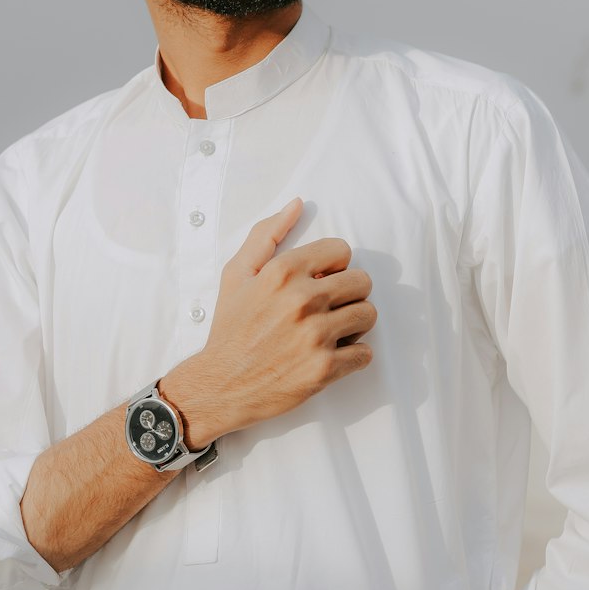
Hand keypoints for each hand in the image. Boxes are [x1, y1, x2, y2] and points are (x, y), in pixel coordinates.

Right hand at [162, 198, 376, 445]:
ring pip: (368, 315)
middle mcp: (302, 300)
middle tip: (330, 307)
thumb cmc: (230, 328)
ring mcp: (315, 336)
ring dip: (355, 323)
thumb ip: (267, 234)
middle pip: (362, 281)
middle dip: (349, 293)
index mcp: (283, 272)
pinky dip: (354, 356)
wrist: (220, 384)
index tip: (322, 281)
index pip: (342, 250)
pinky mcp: (324, 369)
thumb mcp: (237, 274)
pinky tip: (332, 355)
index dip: (334, 266)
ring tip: (333, 330)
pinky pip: (365, 353)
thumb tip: (297, 204)